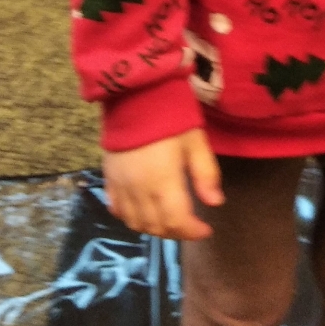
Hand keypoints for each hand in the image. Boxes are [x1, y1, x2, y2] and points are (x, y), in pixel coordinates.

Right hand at [102, 128, 222, 238]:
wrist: (136, 93)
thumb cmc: (171, 116)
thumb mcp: (196, 141)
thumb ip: (206, 173)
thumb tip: (215, 203)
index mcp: (163, 182)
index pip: (176, 222)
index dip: (192, 232)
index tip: (206, 229)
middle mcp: (139, 190)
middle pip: (155, 226)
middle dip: (175, 232)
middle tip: (189, 224)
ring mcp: (121, 185)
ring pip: (134, 222)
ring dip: (153, 228)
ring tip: (168, 219)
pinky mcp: (108, 177)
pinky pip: (115, 209)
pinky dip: (129, 217)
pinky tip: (141, 210)